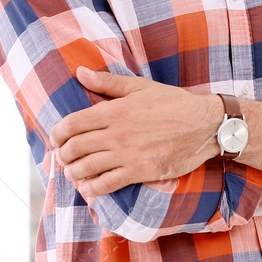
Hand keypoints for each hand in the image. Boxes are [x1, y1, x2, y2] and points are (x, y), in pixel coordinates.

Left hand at [52, 66, 218, 200]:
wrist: (205, 125)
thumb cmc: (174, 103)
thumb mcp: (141, 87)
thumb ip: (109, 82)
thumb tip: (80, 72)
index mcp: (116, 110)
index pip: (72, 123)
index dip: (57, 133)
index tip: (56, 138)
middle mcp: (118, 133)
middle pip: (75, 148)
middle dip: (63, 155)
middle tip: (63, 157)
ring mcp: (128, 154)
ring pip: (86, 168)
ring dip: (73, 172)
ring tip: (73, 171)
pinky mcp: (140, 171)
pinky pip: (107, 184)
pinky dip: (92, 188)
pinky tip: (89, 187)